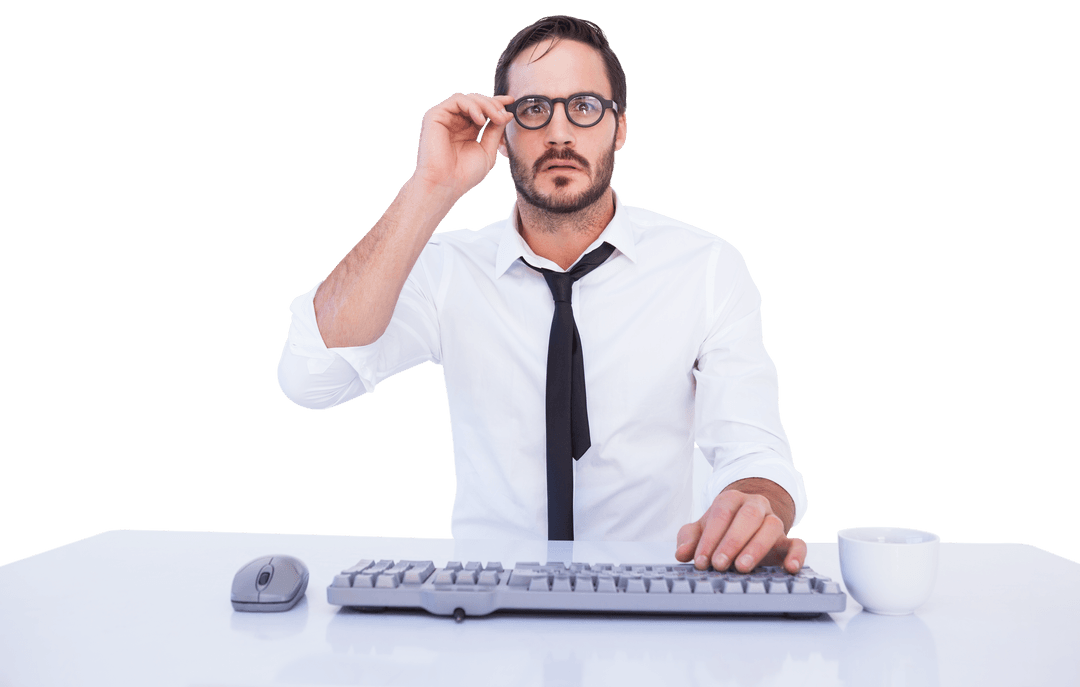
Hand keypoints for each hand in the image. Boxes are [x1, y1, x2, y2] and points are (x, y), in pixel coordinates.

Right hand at [413, 92, 515, 199]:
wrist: (446, 184)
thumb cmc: (465, 174)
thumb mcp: (488, 150)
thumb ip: (496, 131)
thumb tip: (507, 113)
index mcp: (468, 129)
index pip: (483, 109)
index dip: (497, 103)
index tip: (512, 101)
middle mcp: (456, 121)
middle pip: (477, 101)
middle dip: (494, 105)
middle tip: (504, 116)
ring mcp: (445, 117)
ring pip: (468, 98)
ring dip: (485, 104)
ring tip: (495, 118)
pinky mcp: (435, 115)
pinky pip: (457, 100)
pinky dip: (472, 106)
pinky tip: (481, 120)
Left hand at [675, 482, 805, 573]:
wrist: (745, 524)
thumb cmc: (720, 528)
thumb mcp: (701, 530)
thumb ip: (689, 539)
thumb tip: (681, 553)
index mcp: (732, 500)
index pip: (721, 514)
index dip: (710, 538)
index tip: (700, 560)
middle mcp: (755, 506)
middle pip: (747, 517)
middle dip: (732, 542)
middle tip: (719, 564)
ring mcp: (774, 522)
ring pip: (771, 528)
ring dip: (756, 548)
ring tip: (742, 568)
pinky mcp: (788, 540)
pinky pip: (798, 544)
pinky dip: (797, 555)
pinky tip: (790, 568)